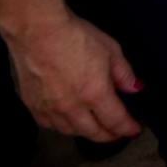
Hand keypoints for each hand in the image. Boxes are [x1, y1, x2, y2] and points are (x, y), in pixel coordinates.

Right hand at [3, 9, 142, 141]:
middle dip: (109, 135)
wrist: (36, 31)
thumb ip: (124, 73)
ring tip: (95, 128)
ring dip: (86, 132)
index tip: (135, 130)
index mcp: (95, 94)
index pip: (115, 121)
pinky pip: (49, 125)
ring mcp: (49, 108)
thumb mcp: (110, 49)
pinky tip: (68, 122)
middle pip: (93, 132)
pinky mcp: (31, 105)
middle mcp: (72, 107)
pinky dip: (62, 127)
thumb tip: (135, 89)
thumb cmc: (76, 36)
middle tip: (117, 133)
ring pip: (70, 132)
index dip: (128, 128)